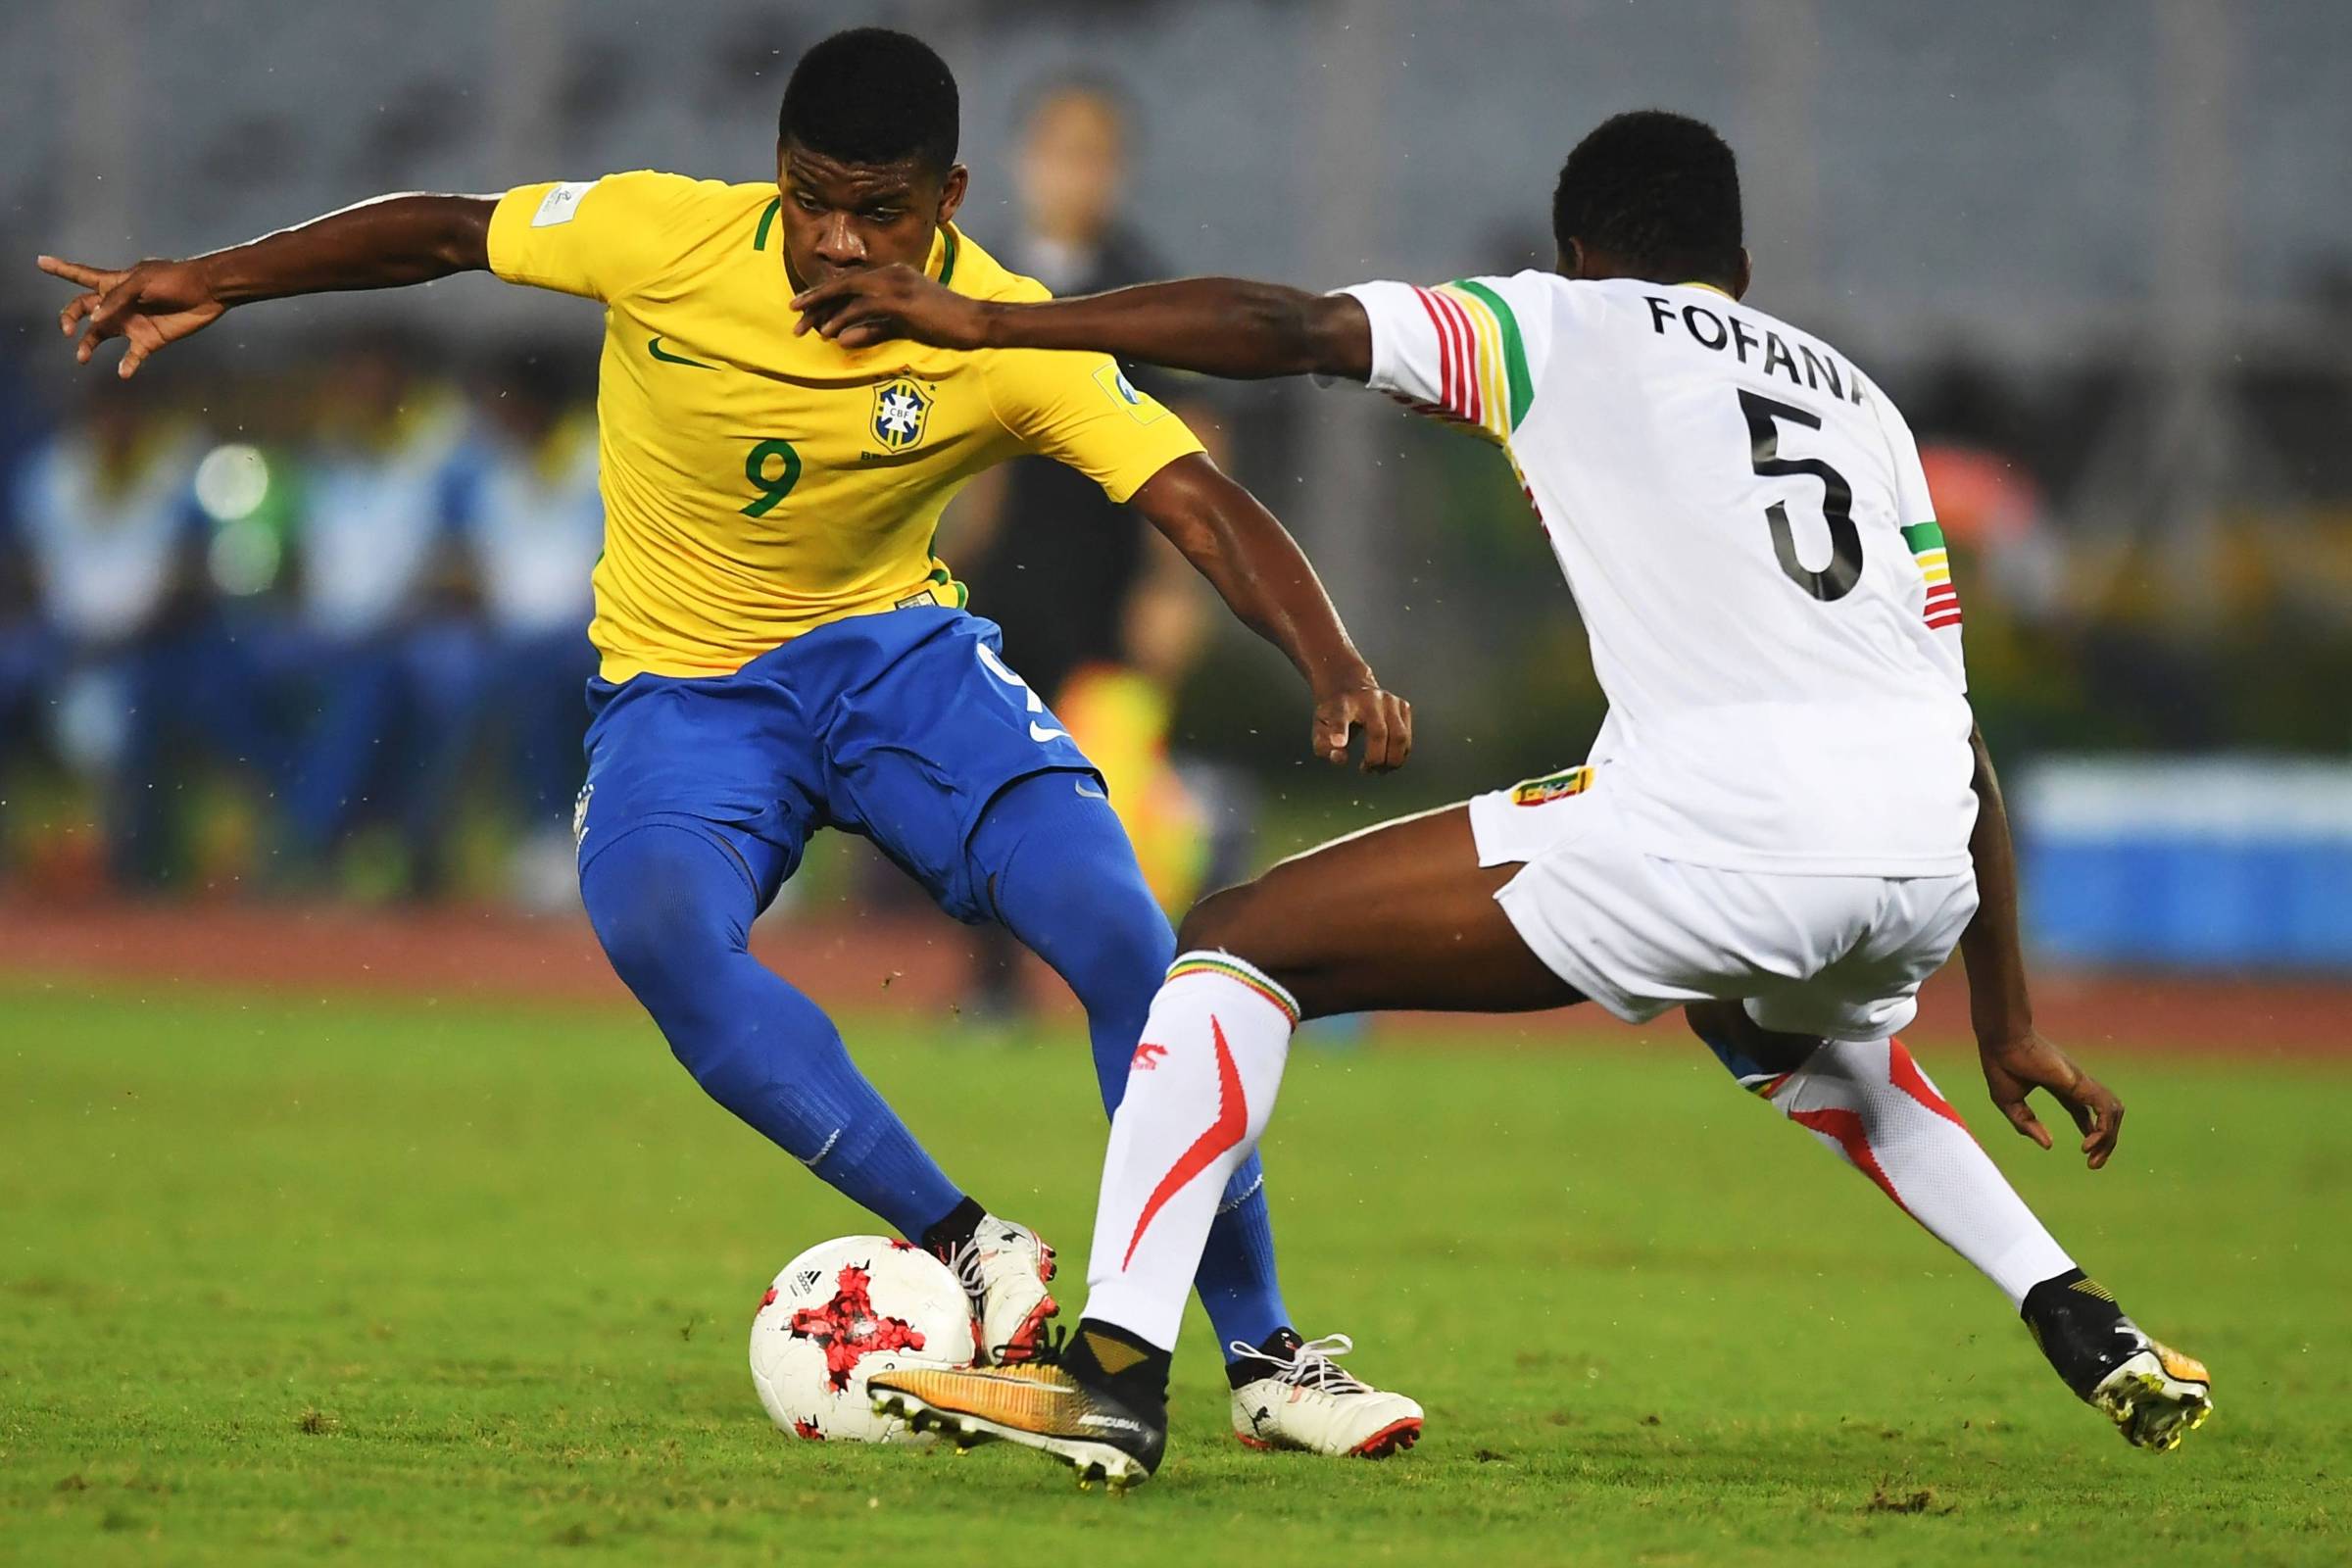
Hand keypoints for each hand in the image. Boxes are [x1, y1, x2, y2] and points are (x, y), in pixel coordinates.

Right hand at [39, 254, 227, 377]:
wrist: (207, 292)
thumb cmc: (174, 280)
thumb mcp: (141, 283)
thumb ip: (116, 300)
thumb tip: (94, 320)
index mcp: (113, 283)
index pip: (81, 275)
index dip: (60, 269)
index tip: (40, 262)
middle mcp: (117, 304)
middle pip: (84, 309)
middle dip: (70, 317)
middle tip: (68, 329)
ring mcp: (131, 323)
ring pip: (100, 335)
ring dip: (88, 345)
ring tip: (82, 357)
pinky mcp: (149, 340)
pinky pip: (132, 356)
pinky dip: (126, 365)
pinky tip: (123, 372)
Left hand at [791, 264, 991, 350]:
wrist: (974, 323)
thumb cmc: (945, 326)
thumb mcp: (903, 328)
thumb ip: (873, 330)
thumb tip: (842, 340)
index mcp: (892, 274)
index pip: (850, 283)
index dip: (824, 296)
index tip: (803, 310)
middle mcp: (890, 273)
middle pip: (843, 284)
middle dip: (815, 300)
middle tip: (792, 314)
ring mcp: (895, 284)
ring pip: (848, 293)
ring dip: (823, 311)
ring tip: (804, 327)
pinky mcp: (900, 300)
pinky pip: (863, 309)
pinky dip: (844, 320)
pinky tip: (830, 332)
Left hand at [1312, 681, 1411, 772]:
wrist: (1348, 685)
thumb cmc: (1334, 711)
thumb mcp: (1320, 727)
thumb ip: (1323, 746)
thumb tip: (1340, 757)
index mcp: (1342, 703)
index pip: (1340, 716)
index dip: (1339, 731)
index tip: (1338, 743)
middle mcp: (1368, 698)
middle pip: (1379, 733)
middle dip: (1375, 759)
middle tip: (1367, 769)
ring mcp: (1389, 700)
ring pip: (1400, 736)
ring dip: (1392, 760)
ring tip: (1380, 768)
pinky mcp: (1403, 705)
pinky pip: (1407, 737)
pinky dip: (1401, 753)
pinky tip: (1389, 757)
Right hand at [1979, 1029, 2123, 1168]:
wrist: (2001, 1040)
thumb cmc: (2000, 1065)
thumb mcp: (2008, 1103)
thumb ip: (2026, 1124)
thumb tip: (2049, 1145)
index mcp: (2060, 1086)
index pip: (2085, 1111)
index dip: (2092, 1132)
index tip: (2086, 1151)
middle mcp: (2076, 1084)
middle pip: (2105, 1115)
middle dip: (2106, 1142)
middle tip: (2094, 1164)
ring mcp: (2081, 1082)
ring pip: (2113, 1112)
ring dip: (2109, 1138)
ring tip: (2093, 1156)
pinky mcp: (2081, 1083)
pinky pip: (2105, 1108)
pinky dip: (2104, 1128)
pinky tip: (2089, 1142)